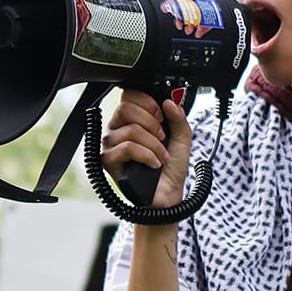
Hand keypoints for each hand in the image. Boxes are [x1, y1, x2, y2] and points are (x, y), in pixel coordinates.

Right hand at [99, 92, 191, 209]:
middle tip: (162, 136)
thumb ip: (178, 117)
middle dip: (150, 121)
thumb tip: (169, 102)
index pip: (128, 96)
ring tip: (161, 156)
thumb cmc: (171, 168)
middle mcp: (117, 130)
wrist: (168, 194)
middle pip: (125, 108)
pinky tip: (153, 164)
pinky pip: (126, 148)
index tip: (162, 116)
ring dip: (153, 144)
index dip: (147, 102)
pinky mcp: (109, 162)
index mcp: (131, 120)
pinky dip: (146, 155)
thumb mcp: (182, 138)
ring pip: (130, 130)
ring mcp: (111, 146)